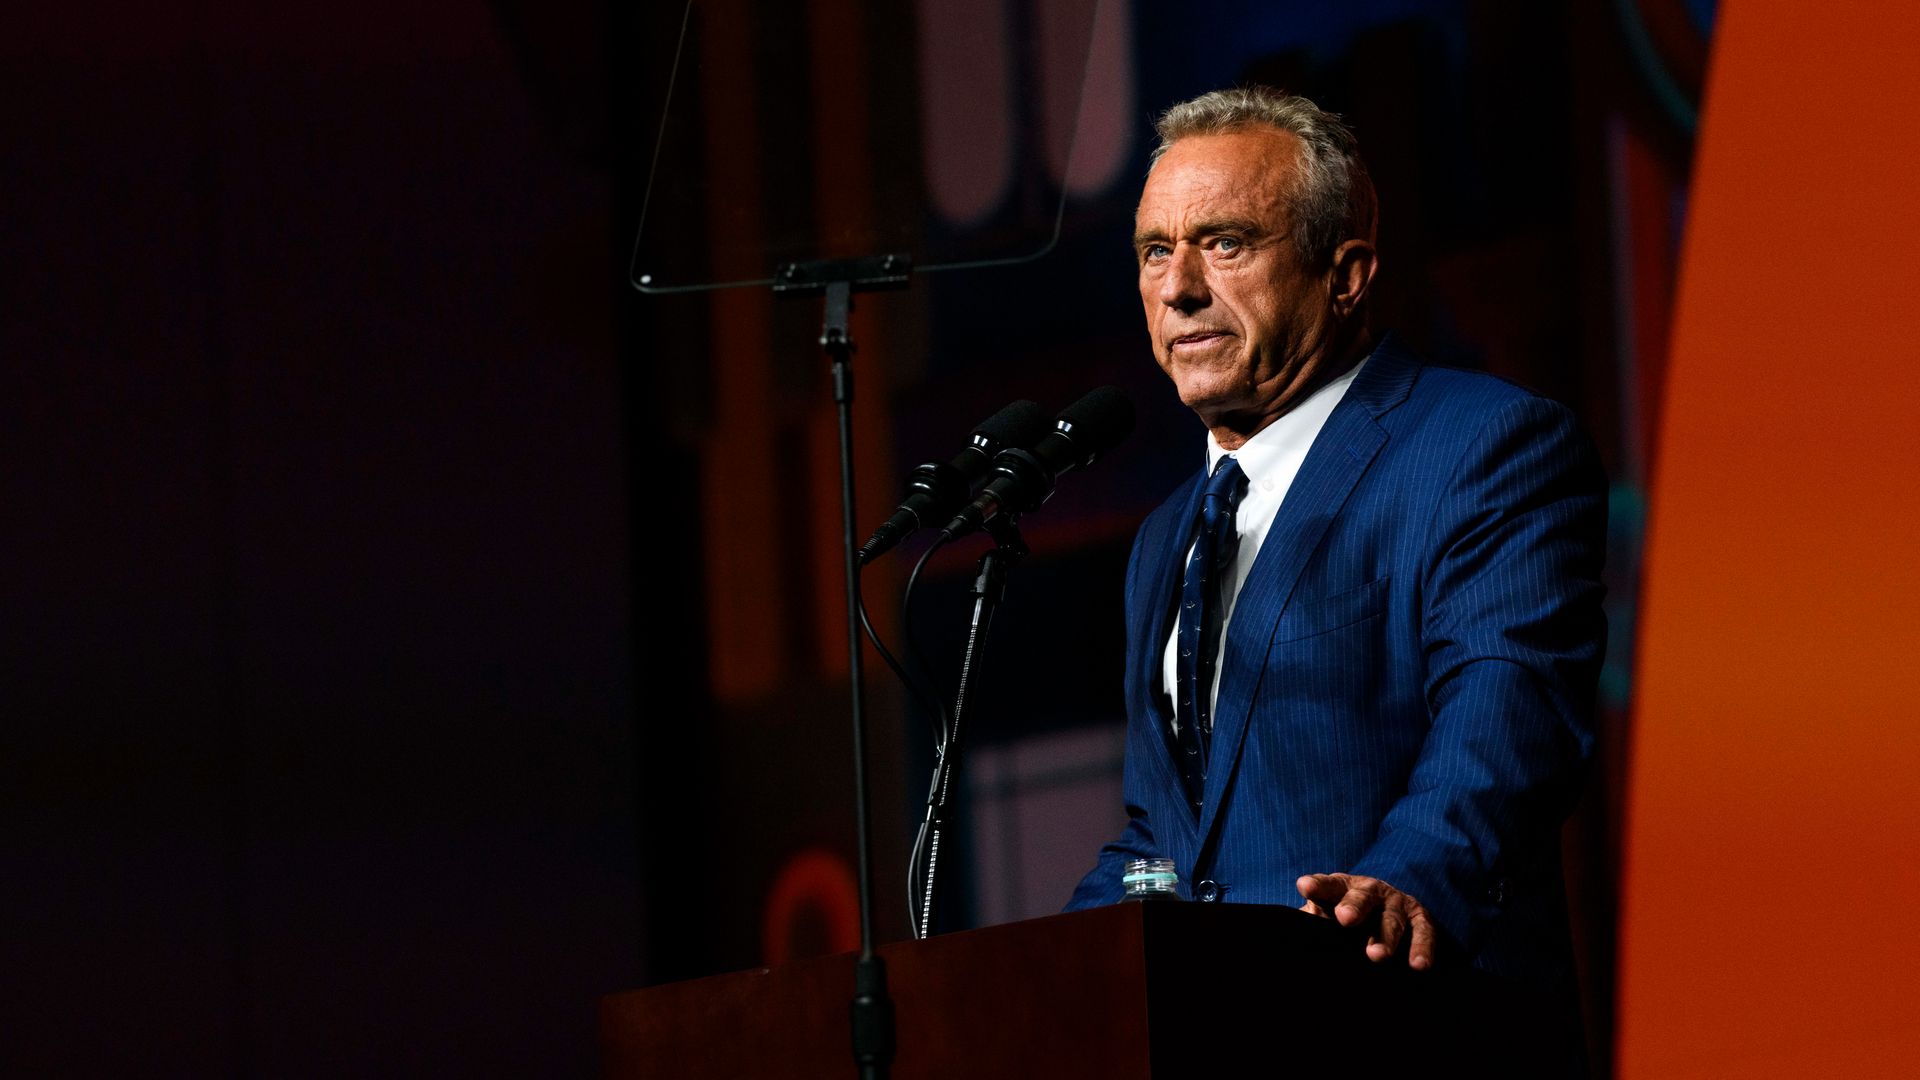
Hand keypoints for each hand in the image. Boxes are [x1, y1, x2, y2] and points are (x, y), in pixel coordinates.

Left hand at [1296, 872, 1436, 969]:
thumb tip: (1290, 936)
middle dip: (1354, 906)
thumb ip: (1312, 922)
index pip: (1328, 885)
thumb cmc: (1347, 917)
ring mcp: (1397, 903)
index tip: (1305, 887)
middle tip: (1345, 918)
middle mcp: (1371, 891)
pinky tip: (1418, 965)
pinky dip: (1422, 948)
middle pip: (1362, 896)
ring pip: (1392, 919)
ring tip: (1376, 956)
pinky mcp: (1421, 919)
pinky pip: (1424, 933)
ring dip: (1386, 937)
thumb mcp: (1328, 915)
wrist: (1389, 910)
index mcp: (1343, 887)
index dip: (1317, 886)